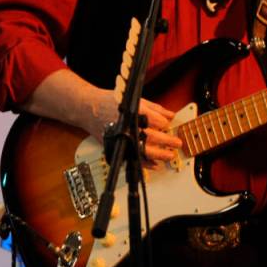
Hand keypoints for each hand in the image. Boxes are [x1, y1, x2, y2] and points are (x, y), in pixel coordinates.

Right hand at [24, 69, 182, 165]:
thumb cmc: (112, 102)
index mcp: (133, 113)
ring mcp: (121, 139)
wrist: (89, 109)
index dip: (163, 123)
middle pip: (150, 137)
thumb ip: (155, 108)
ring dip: (159, 155)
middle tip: (177, 143)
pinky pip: (132, 159)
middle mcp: (127, 127)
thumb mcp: (136, 100)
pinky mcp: (117, 147)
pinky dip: (145, 164)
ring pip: (142, 150)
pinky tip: (155, 165)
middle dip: (166, 141)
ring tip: (170, 156)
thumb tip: (170, 114)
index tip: (168, 124)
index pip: (153, 120)